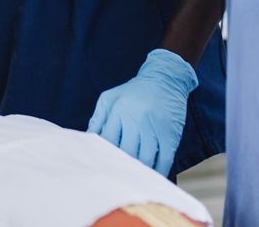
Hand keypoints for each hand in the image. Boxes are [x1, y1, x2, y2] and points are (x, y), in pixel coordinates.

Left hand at [87, 49, 197, 175]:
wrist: (165, 78)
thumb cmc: (134, 90)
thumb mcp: (110, 97)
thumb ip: (98, 118)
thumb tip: (88, 139)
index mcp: (119, 110)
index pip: (107, 139)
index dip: (103, 155)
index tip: (99, 166)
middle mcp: (136, 119)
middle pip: (125, 152)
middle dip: (119, 166)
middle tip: (113, 178)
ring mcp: (154, 128)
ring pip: (144, 158)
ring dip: (138, 172)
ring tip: (131, 180)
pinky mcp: (170, 134)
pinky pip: (164, 159)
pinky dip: (158, 171)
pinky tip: (152, 176)